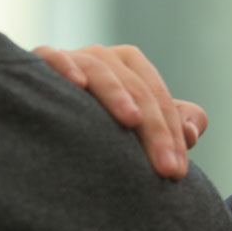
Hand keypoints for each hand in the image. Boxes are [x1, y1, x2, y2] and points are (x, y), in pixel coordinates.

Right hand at [33, 44, 207, 178]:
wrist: (42, 120)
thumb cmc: (98, 125)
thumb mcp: (139, 127)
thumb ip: (173, 126)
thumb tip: (192, 132)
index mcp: (131, 67)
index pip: (159, 100)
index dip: (172, 136)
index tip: (177, 173)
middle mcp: (105, 57)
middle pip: (138, 89)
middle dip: (155, 130)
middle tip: (165, 168)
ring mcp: (73, 58)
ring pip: (101, 70)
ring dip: (117, 94)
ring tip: (132, 120)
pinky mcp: (38, 62)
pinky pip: (53, 58)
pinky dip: (66, 66)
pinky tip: (76, 83)